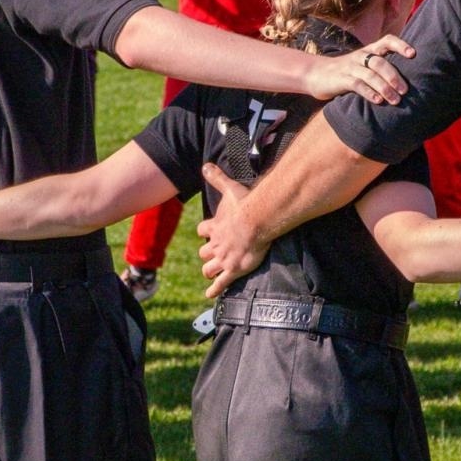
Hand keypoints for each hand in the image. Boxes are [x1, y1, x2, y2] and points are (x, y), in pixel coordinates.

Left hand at [196, 162, 266, 297]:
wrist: (257, 221)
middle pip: (204, 252)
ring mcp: (224, 258)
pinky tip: (210, 295)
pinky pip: (220, 283)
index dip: (206, 230)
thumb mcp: (229, 188)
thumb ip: (217, 177)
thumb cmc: (245, 204)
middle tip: (211, 254)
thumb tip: (205, 165)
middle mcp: (216, 244)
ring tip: (211, 273)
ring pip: (209, 269)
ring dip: (209, 271)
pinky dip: (214, 290)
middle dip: (206, 253)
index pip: (203, 229)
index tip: (208, 231)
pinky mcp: (234, 269)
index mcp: (215, 226)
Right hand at [303, 36, 413, 102]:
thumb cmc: (347, 72)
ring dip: (385, 88)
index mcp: (369, 50)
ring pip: (370, 75)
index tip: (413, 54)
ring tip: (395, 100)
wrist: (315, 74)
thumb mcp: (363, 65)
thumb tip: (406, 82)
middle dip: (394, 76)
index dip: (400, 45)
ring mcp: (350, 67)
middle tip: (405, 91)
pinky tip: (378, 101)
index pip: (386, 40)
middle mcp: (361, 56)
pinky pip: (357, 84)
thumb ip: (380, 69)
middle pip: (380, 62)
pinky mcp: (341, 79)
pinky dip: (369, 92)